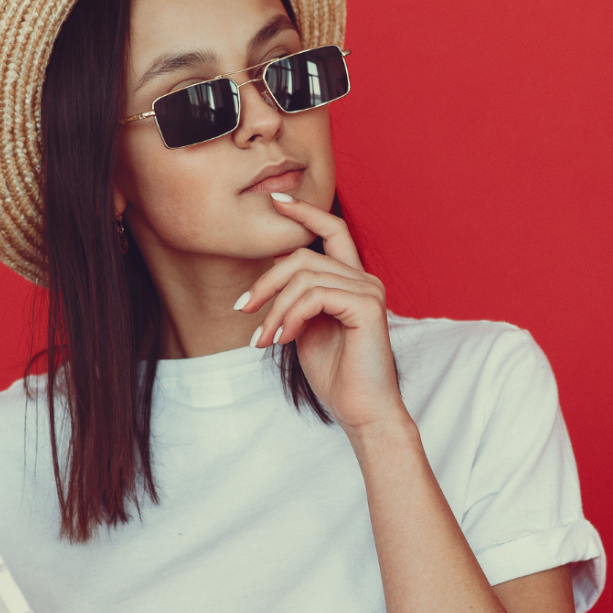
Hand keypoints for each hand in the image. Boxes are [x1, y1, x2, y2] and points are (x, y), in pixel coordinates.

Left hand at [239, 195, 408, 435]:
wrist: (363, 411)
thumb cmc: (337, 375)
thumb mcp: (306, 327)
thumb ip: (297, 298)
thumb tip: (276, 268)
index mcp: (353, 281)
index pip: (332, 230)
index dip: (305, 212)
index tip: (276, 201)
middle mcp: (365, 280)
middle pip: (304, 255)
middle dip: (266, 281)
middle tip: (244, 310)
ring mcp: (368, 291)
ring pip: (303, 276)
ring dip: (273, 309)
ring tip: (262, 339)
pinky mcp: (366, 307)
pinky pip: (314, 295)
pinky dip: (290, 316)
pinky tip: (282, 340)